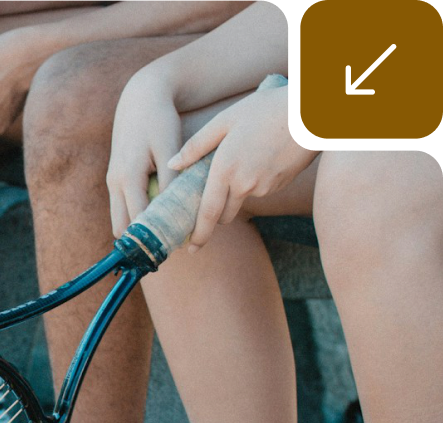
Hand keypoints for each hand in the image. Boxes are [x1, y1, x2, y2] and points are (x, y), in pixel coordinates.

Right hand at [106, 68, 182, 237]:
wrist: (139, 98)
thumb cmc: (159, 119)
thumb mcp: (169, 145)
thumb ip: (170, 179)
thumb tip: (173, 212)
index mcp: (128, 176)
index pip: (137, 220)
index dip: (152, 238)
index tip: (171, 249)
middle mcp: (114, 182)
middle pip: (121, 227)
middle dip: (140, 241)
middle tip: (165, 251)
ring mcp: (112, 181)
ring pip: (118, 220)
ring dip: (136, 231)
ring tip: (160, 239)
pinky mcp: (114, 179)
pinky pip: (122, 208)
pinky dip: (135, 217)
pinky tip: (154, 219)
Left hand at [169, 85, 314, 250]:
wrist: (314, 112)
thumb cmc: (267, 109)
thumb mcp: (226, 120)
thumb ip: (196, 145)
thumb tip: (172, 165)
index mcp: (225, 169)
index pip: (207, 213)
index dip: (198, 234)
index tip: (192, 249)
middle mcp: (244, 184)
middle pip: (223, 214)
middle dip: (214, 213)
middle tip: (209, 202)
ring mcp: (264, 187)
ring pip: (242, 201)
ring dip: (235, 193)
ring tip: (243, 158)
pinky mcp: (279, 185)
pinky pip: (259, 190)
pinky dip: (254, 181)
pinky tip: (262, 156)